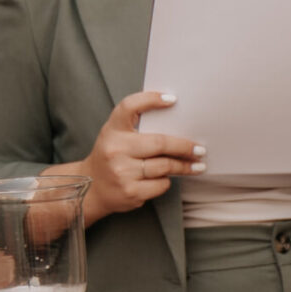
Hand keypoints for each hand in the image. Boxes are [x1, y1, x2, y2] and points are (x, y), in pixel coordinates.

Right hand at [66, 90, 202, 219]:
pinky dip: (166, 181)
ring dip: (183, 166)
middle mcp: (115, 149)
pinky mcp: (129, 192)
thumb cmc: (111, 156)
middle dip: (185, 147)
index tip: (173, 99)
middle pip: (160, 143)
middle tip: (200, 149)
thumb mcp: (116, 135)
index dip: (150, 99)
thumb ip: (137, 125)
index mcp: (112, 130)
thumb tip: (176, 116)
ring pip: (164, 166)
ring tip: (196, 166)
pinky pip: (161, 184)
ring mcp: (121, 172)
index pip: (129, 107)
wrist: (90, 189)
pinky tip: (165, 179)